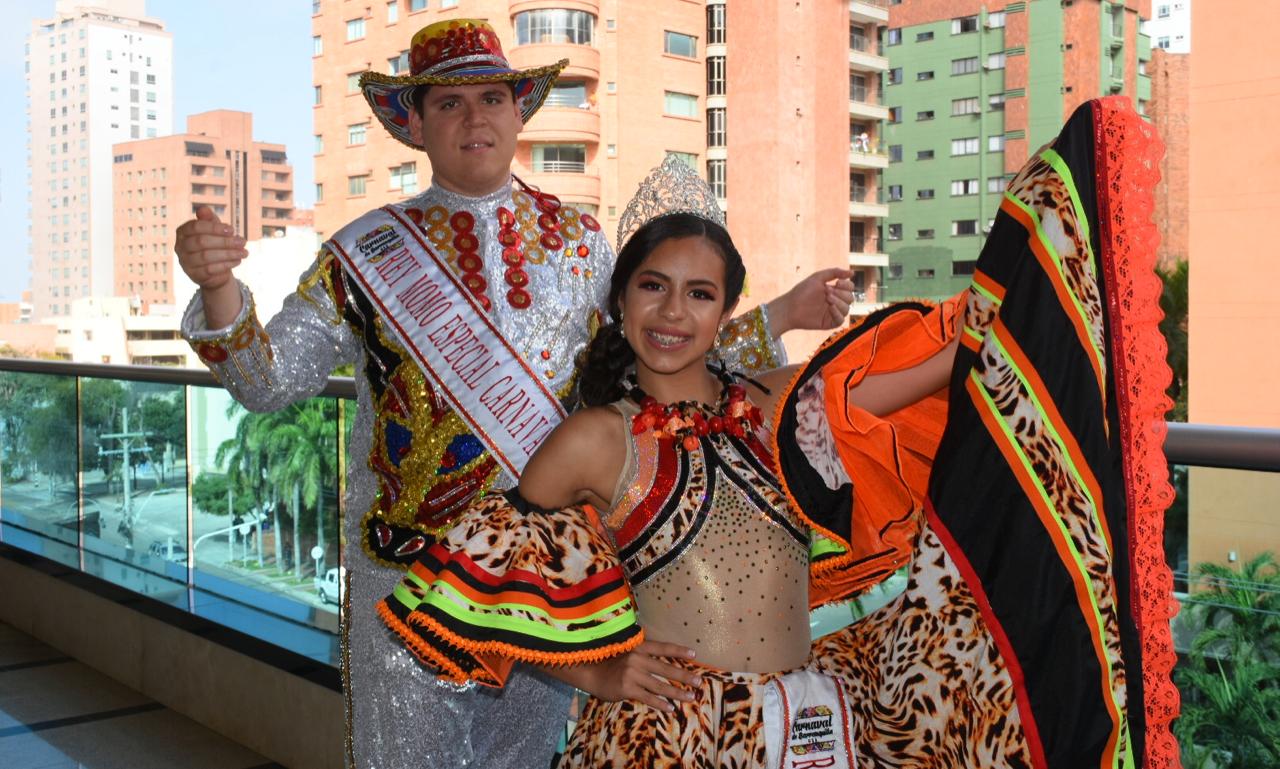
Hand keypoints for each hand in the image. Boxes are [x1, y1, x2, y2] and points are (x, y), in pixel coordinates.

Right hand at [175, 206, 246, 290]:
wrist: (216, 270)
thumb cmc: (214, 244)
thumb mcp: (213, 230)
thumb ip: (209, 219)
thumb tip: (203, 209)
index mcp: (182, 232)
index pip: (195, 227)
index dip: (214, 228)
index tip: (232, 230)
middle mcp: (180, 247)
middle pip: (201, 242)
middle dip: (224, 241)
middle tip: (242, 242)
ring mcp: (185, 262)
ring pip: (206, 256)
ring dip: (228, 254)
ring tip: (244, 252)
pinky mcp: (194, 275)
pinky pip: (210, 269)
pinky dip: (226, 264)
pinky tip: (238, 261)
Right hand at [539, 640, 701, 712]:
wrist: (590, 672)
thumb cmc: (610, 661)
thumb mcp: (626, 651)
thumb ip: (642, 653)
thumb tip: (661, 656)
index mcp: (638, 647)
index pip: (663, 647)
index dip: (679, 650)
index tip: (694, 654)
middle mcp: (637, 658)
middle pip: (666, 668)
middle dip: (684, 675)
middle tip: (699, 681)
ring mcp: (632, 674)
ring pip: (660, 685)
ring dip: (677, 692)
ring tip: (690, 697)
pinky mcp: (627, 688)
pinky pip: (648, 697)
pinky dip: (660, 704)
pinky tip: (670, 709)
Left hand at [770, 268, 854, 333]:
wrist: (790, 307)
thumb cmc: (802, 291)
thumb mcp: (818, 277)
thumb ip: (834, 272)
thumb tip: (853, 273)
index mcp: (834, 290)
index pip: (850, 288)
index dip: (847, 285)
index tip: (837, 283)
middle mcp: (835, 302)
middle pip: (850, 298)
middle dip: (841, 294)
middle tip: (827, 291)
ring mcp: (832, 313)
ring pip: (847, 309)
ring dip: (839, 302)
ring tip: (827, 299)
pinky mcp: (829, 323)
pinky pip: (840, 320)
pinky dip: (838, 313)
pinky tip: (830, 308)